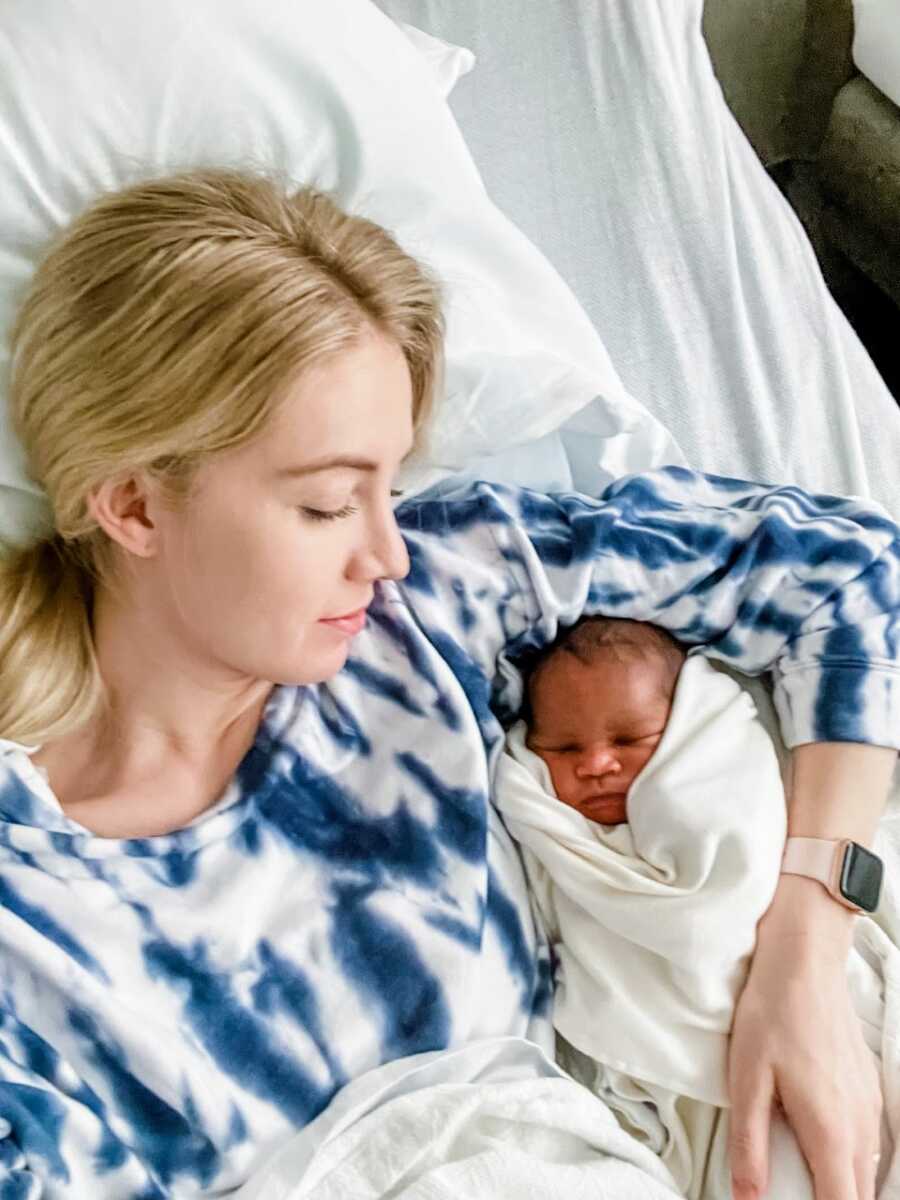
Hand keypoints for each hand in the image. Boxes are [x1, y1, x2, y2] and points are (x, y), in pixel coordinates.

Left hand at [728, 878, 881, 1199]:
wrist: (803, 963)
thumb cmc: (773, 1015)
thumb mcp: (746, 1082)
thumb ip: (749, 1146)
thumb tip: (748, 1196)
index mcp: (831, 1133)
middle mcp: (860, 1125)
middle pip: (860, 1194)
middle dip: (831, 1199)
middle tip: (793, 1186)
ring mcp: (869, 1105)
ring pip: (866, 1170)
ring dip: (841, 1182)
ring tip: (803, 1172)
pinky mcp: (868, 1086)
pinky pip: (868, 1141)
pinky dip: (848, 1157)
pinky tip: (820, 1141)